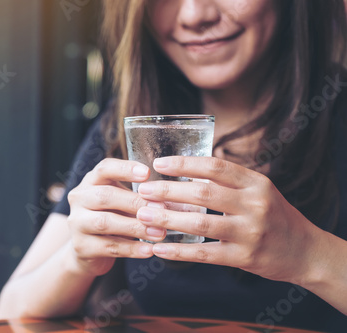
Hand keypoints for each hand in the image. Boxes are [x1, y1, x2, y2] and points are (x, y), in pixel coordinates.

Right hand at [67, 158, 160, 276]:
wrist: (89, 250)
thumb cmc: (113, 218)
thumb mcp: (122, 201)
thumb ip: (138, 196)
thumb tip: (171, 198)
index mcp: (91, 181)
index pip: (104, 168)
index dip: (125, 169)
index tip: (147, 173)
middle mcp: (79, 198)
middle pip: (105, 195)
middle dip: (135, 202)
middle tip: (161, 209)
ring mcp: (76, 222)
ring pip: (105, 222)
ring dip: (135, 227)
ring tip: (159, 233)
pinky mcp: (80, 246)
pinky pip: (108, 247)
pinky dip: (131, 249)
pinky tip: (149, 250)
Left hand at [136, 156, 320, 283]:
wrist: (303, 250)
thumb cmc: (272, 215)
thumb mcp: (258, 189)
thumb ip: (228, 180)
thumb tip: (185, 168)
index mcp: (255, 182)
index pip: (215, 167)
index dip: (184, 164)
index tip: (159, 164)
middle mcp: (254, 204)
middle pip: (204, 193)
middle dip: (168, 190)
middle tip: (144, 191)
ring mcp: (250, 232)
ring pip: (201, 223)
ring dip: (168, 218)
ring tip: (144, 215)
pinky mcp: (244, 257)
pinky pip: (205, 253)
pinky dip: (179, 251)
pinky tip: (159, 248)